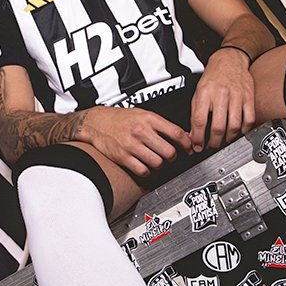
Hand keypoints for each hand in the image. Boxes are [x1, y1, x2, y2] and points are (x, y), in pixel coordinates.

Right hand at [77, 106, 192, 178]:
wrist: (96, 122)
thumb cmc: (119, 118)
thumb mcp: (142, 113)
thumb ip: (159, 124)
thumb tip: (180, 135)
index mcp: (149, 118)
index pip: (176, 133)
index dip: (186, 143)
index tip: (189, 148)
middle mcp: (141, 131)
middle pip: (169, 151)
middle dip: (173, 157)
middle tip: (171, 157)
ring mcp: (131, 145)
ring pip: (157, 163)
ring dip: (160, 165)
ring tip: (157, 161)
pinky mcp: (123, 157)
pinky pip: (143, 170)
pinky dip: (147, 171)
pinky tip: (145, 166)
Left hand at [190, 49, 255, 151]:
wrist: (230, 59)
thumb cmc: (213, 76)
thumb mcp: (198, 93)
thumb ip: (195, 114)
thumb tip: (193, 135)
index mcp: (205, 93)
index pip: (199, 120)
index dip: (198, 137)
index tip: (197, 146)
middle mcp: (221, 94)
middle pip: (218, 126)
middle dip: (213, 142)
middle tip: (211, 146)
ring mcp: (237, 96)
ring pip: (234, 126)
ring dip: (228, 139)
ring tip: (223, 141)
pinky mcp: (249, 97)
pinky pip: (249, 120)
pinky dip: (243, 131)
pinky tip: (238, 132)